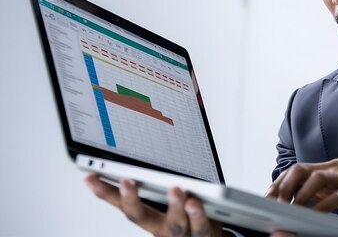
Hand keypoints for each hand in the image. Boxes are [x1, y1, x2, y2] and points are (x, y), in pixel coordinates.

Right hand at [85, 173, 223, 236]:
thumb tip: (145, 153)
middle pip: (140, 217)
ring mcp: (181, 235)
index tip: (91, 176)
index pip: (122, 203)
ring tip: (175, 189)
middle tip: (127, 180)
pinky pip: (201, 228)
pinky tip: (197, 202)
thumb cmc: (190, 220)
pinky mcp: (203, 236)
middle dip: (131, 199)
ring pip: (175, 224)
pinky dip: (198, 216)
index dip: (106, 192)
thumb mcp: (171, 203)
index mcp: (150, 218)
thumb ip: (162, 185)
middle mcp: (161, 229)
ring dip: (173, 206)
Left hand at [265, 158, 337, 232]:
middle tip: (275, 201)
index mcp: (330, 168)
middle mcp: (337, 169)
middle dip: (285, 185)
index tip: (269, 195)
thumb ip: (318, 192)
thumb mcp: (337, 192)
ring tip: (291, 207)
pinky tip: (314, 214)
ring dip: (301, 193)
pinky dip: (323, 205)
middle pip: (303, 169)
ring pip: (318, 178)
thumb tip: (293, 198)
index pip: (298, 169)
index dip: (280, 181)